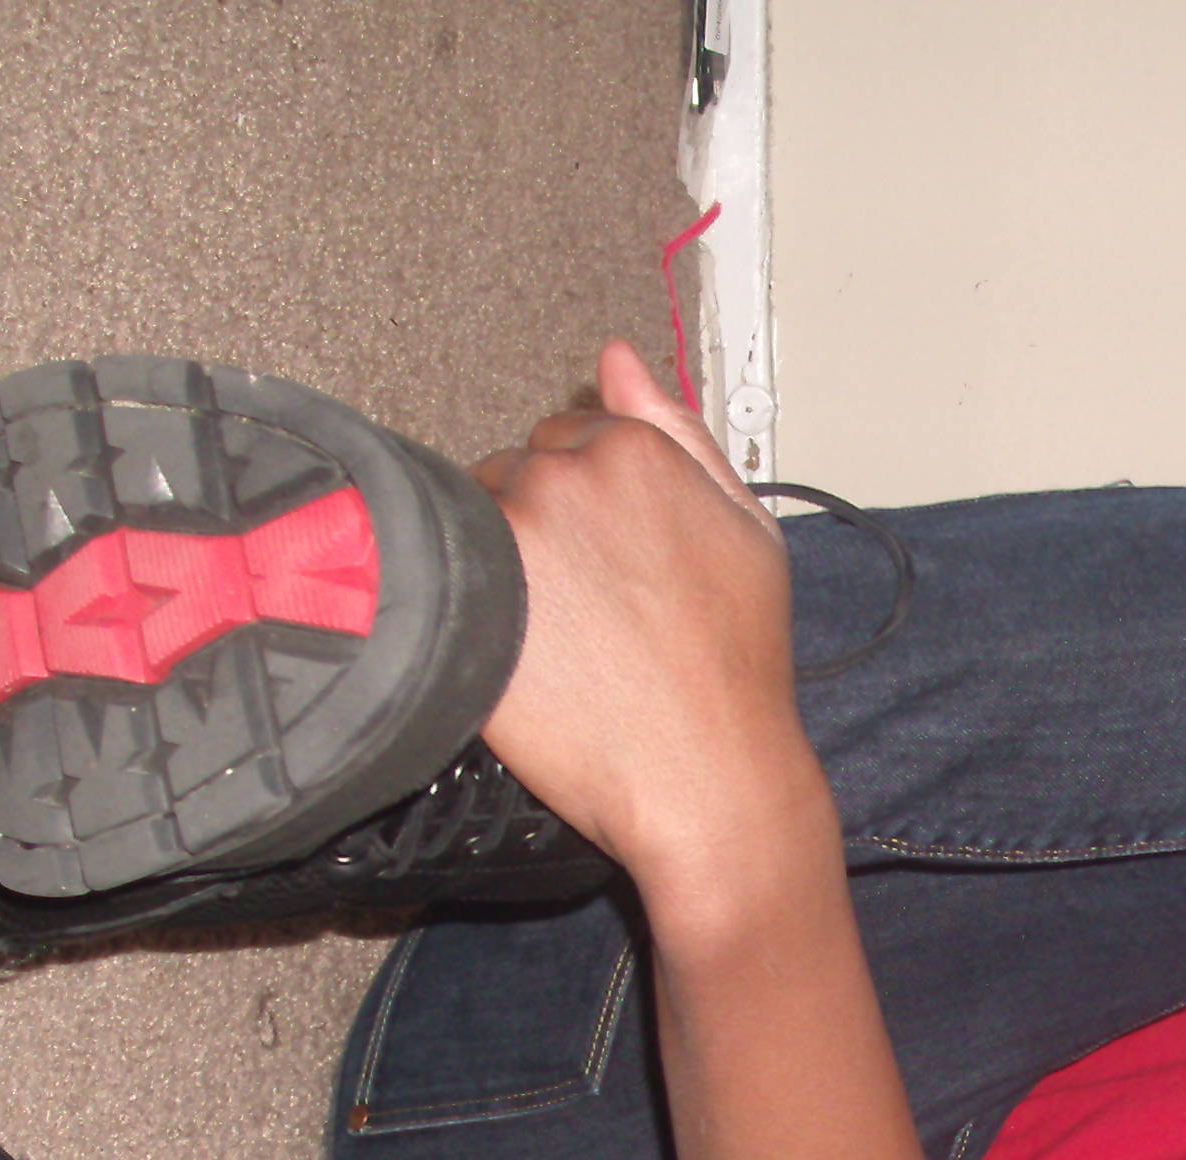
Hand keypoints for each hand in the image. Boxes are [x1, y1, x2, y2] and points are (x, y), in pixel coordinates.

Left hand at [467, 340, 816, 894]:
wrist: (707, 775)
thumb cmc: (736, 666)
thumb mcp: (745, 530)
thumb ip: (679, 432)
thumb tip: (616, 358)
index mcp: (635, 447)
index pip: (571, 438)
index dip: (589, 506)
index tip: (609, 561)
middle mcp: (564, 474)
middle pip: (516, 473)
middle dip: (541, 526)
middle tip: (588, 608)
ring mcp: (508, 533)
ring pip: (474, 520)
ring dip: (500, 563)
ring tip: (556, 635)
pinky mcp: (465, 596)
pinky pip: (441, 574)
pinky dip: (467, 605)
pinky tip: (519, 651)